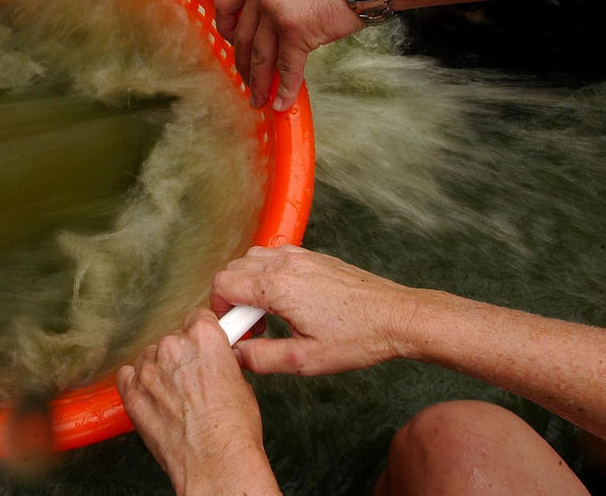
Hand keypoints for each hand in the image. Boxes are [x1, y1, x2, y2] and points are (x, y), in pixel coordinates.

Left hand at [116, 307, 279, 495]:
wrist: (214, 462)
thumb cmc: (232, 430)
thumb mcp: (241, 383)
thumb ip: (221, 362)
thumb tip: (215, 363)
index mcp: (203, 338)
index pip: (197, 318)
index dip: (201, 334)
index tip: (202, 345)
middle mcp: (173, 347)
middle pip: (173, 340)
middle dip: (182, 358)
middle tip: (193, 383)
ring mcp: (149, 369)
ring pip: (151, 357)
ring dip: (160, 372)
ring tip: (177, 399)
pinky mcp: (132, 391)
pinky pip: (128, 375)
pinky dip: (138, 384)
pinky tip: (154, 399)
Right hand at [210, 245, 419, 375]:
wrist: (397, 317)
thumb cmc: (358, 338)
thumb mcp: (306, 360)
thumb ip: (262, 358)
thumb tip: (235, 354)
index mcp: (277, 287)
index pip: (222, 284)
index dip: (219, 309)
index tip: (236, 331)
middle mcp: (285, 264)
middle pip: (232, 269)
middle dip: (231, 297)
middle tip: (252, 327)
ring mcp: (300, 256)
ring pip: (251, 258)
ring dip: (247, 283)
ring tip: (268, 313)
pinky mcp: (313, 256)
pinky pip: (273, 255)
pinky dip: (266, 274)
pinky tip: (285, 300)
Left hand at [213, 0, 362, 110]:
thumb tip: (272, 9)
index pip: (225, 3)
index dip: (225, 28)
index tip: (230, 41)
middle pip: (243, 36)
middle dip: (244, 64)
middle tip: (247, 80)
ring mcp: (276, 11)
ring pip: (261, 57)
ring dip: (260, 83)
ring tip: (259, 99)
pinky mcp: (297, 31)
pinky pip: (287, 67)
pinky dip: (286, 89)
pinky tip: (283, 102)